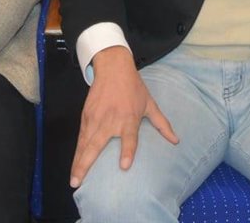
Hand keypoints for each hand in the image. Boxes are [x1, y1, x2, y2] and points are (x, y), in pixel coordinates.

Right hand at [69, 46, 177, 188]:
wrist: (113, 68)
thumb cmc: (134, 87)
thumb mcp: (150, 104)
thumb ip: (162, 124)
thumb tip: (176, 140)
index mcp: (129, 118)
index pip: (129, 138)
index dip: (128, 151)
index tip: (124, 166)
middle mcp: (110, 120)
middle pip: (96, 145)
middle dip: (86, 164)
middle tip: (78, 181)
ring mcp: (95, 119)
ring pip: (84, 144)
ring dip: (78, 162)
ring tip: (74, 179)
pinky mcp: (86, 116)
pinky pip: (81, 137)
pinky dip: (77, 151)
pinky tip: (75, 163)